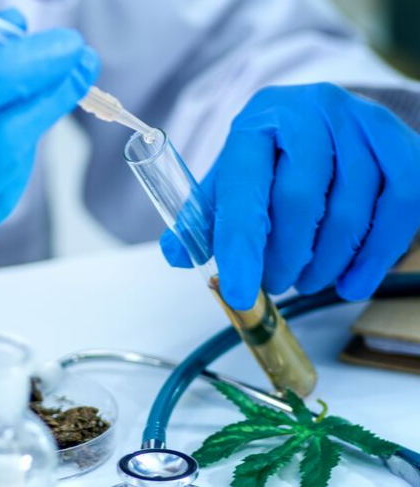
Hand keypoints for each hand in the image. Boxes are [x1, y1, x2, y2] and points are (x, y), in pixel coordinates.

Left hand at [161, 83, 419, 308]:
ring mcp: (363, 123)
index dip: (240, 246)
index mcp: (257, 120)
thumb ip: (206, 214)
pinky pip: (400, 210)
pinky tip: (350, 282)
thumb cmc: (276, 158)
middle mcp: (311, 111)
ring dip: (326, 263)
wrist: (334, 122)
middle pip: (299, 200)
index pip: (243, 188)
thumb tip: (176, 254)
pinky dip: (374, 257)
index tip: (239, 293)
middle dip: (284, 258)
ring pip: (350, 210)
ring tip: (306, 281)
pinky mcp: (404, 144)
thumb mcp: (234, 176)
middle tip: (275, 285)